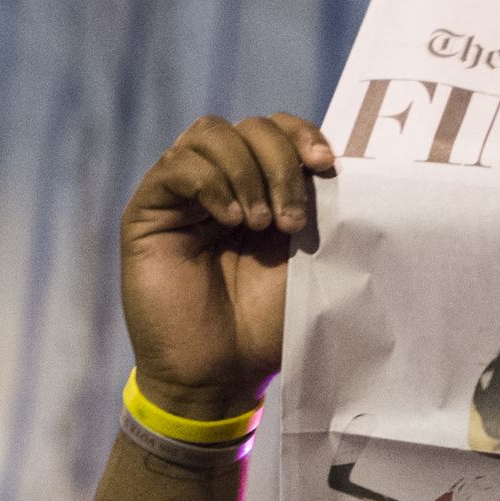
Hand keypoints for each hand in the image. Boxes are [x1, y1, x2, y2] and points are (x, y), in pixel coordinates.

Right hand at [120, 113, 335, 419]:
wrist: (221, 374)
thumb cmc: (268, 327)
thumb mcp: (309, 262)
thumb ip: (321, 211)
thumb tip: (349, 165)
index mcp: (263, 191)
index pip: (279, 130)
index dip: (302, 135)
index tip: (326, 165)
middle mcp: (223, 185)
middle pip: (249, 126)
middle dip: (279, 162)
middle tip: (289, 221)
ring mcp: (184, 196)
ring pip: (211, 133)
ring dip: (245, 171)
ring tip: (257, 225)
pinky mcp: (149, 211)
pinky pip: (177, 165)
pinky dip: (211, 182)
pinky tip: (228, 220)